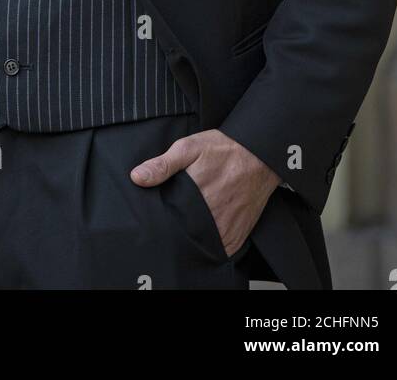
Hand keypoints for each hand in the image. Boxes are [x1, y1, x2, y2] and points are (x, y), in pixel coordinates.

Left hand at [130, 129, 280, 257]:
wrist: (259, 155)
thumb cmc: (224, 150)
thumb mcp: (189, 148)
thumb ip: (163, 164)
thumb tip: (137, 177)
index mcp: (195, 199)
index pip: (169, 222)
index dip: (161, 221)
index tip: (155, 218)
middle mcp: (211, 219)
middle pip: (185, 235)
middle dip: (177, 230)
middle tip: (174, 219)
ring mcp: (226, 230)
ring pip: (202, 245)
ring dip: (194, 239)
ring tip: (188, 225)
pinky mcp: (237, 236)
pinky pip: (219, 249)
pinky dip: (211, 245)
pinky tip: (203, 233)